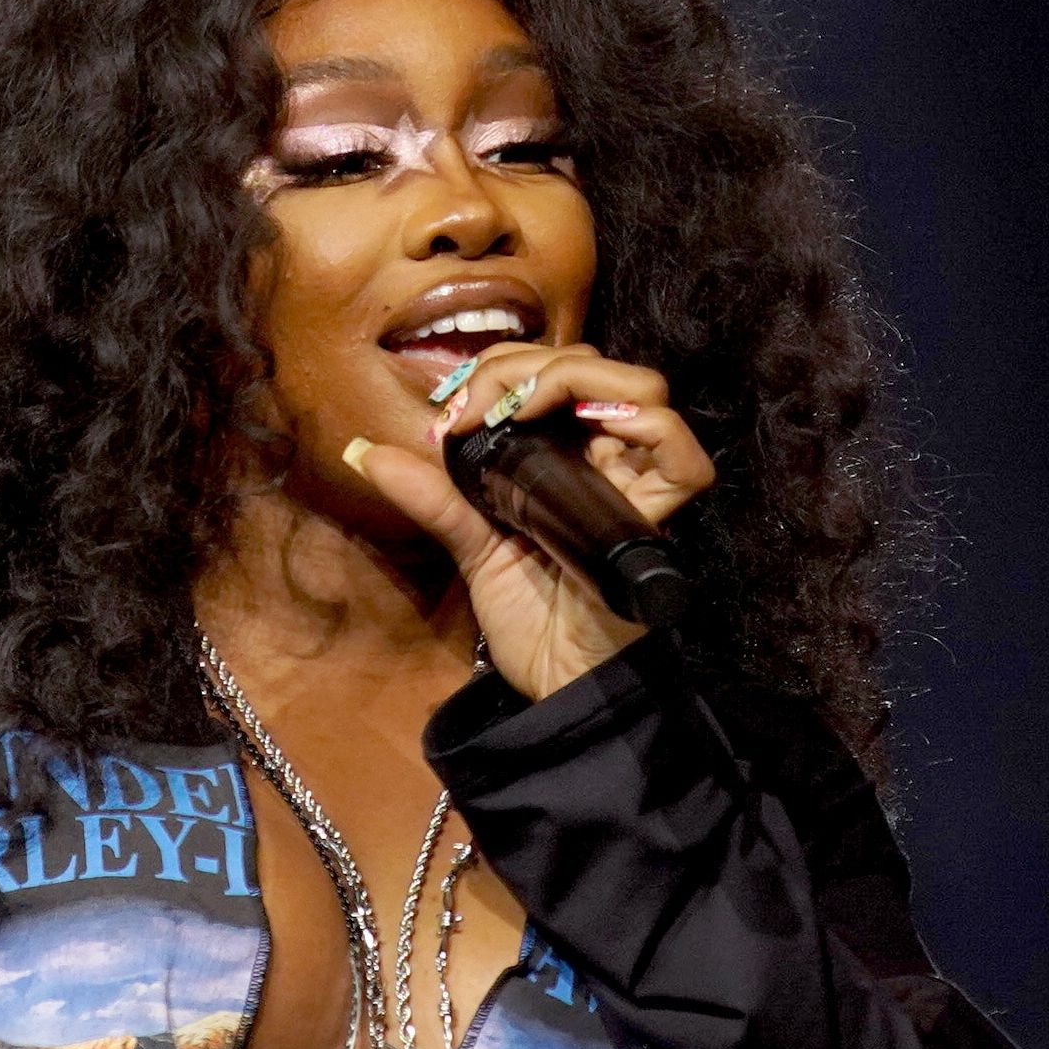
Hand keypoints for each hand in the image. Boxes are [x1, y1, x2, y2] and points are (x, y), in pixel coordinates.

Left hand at [345, 341, 715, 700]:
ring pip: (643, 394)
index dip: (506, 368)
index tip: (457, 410)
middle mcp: (606, 461)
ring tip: (528, 406)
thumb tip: (363, 452)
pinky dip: (653, 429)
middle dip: (534, 366)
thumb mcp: (470, 546)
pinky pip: (685, 463)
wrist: (553, 682)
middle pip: (597, 369)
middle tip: (484, 404)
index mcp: (565, 456)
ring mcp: (635, 486)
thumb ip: (431, 497)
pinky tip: (598, 425)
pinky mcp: (654, 521)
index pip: (556, 373)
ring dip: (582, 379)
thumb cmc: (526, 616)